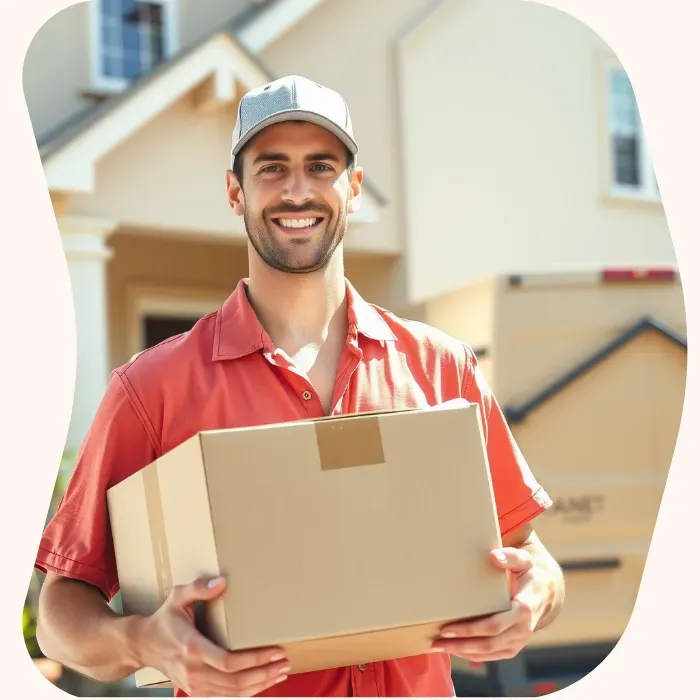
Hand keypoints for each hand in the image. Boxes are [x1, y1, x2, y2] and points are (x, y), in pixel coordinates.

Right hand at [134, 576, 289, 696]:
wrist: (143, 645)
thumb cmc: (164, 619)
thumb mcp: (177, 597)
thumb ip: (198, 588)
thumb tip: (221, 582)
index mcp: (192, 647)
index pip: (228, 662)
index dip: (255, 660)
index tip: (276, 652)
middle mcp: (194, 671)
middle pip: (235, 681)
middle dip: (264, 673)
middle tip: (285, 662)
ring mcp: (194, 685)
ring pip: (232, 693)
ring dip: (260, 684)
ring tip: (280, 672)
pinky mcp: (195, 691)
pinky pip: (225, 697)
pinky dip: (246, 692)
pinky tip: (262, 683)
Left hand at [431, 547, 546, 661]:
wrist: (545, 592)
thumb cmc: (529, 572)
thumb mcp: (524, 560)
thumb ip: (510, 556)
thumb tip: (494, 556)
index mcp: (524, 608)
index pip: (495, 625)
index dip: (471, 629)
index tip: (447, 628)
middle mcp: (523, 628)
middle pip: (489, 643)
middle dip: (461, 644)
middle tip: (436, 641)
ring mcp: (520, 640)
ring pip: (489, 652)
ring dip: (463, 652)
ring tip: (439, 646)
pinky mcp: (515, 646)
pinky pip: (493, 655)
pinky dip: (473, 655)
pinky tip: (456, 650)